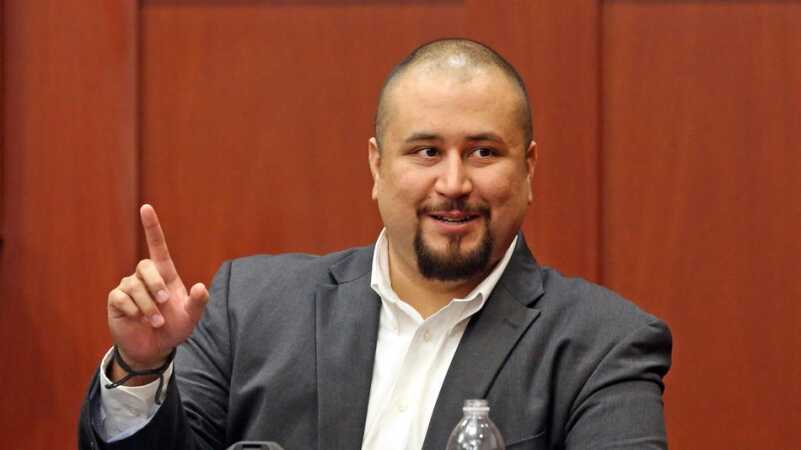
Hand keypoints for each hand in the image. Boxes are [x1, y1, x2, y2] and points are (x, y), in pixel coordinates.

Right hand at [107, 204, 208, 379]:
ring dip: (148, 306)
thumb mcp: (191, 318)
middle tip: (164, 302)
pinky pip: (122, 298)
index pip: (157, 246)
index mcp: (165, 275)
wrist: (154, 349)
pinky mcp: (116, 301)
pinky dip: (134, 310)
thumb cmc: (174, 328)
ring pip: (134, 286)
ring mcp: (129, 288)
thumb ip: (198, 303)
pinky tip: (139, 320)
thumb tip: (201, 287)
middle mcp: (145, 278)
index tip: (146, 208)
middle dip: (155, 284)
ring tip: (156, 321)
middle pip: (145, 266)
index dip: (152, 227)